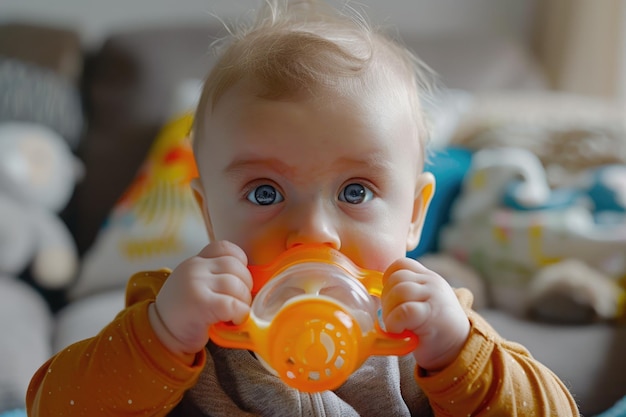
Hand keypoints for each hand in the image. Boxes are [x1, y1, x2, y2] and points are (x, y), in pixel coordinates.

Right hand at [149, 240, 252, 358]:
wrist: (160, 335)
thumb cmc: (184, 313)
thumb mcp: (195, 284)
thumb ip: (214, 276)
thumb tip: (248, 281)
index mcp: (196, 262)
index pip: (225, 247)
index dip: (240, 262)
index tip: (238, 279)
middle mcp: (195, 268)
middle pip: (236, 266)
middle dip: (245, 285)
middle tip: (239, 302)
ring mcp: (196, 284)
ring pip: (237, 285)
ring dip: (244, 302)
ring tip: (235, 313)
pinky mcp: (201, 304)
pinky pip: (233, 304)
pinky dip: (240, 314)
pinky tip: (233, 321)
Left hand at [381, 257, 469, 371]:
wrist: (457, 350)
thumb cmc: (432, 329)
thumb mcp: (422, 302)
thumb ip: (406, 292)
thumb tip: (374, 293)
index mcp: (428, 277)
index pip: (401, 264)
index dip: (388, 279)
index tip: (390, 298)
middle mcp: (433, 283)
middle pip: (397, 278)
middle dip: (386, 299)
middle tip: (391, 318)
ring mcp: (434, 296)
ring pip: (399, 292)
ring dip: (389, 312)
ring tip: (395, 326)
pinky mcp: (432, 314)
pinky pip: (404, 311)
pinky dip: (394, 322)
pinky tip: (399, 332)